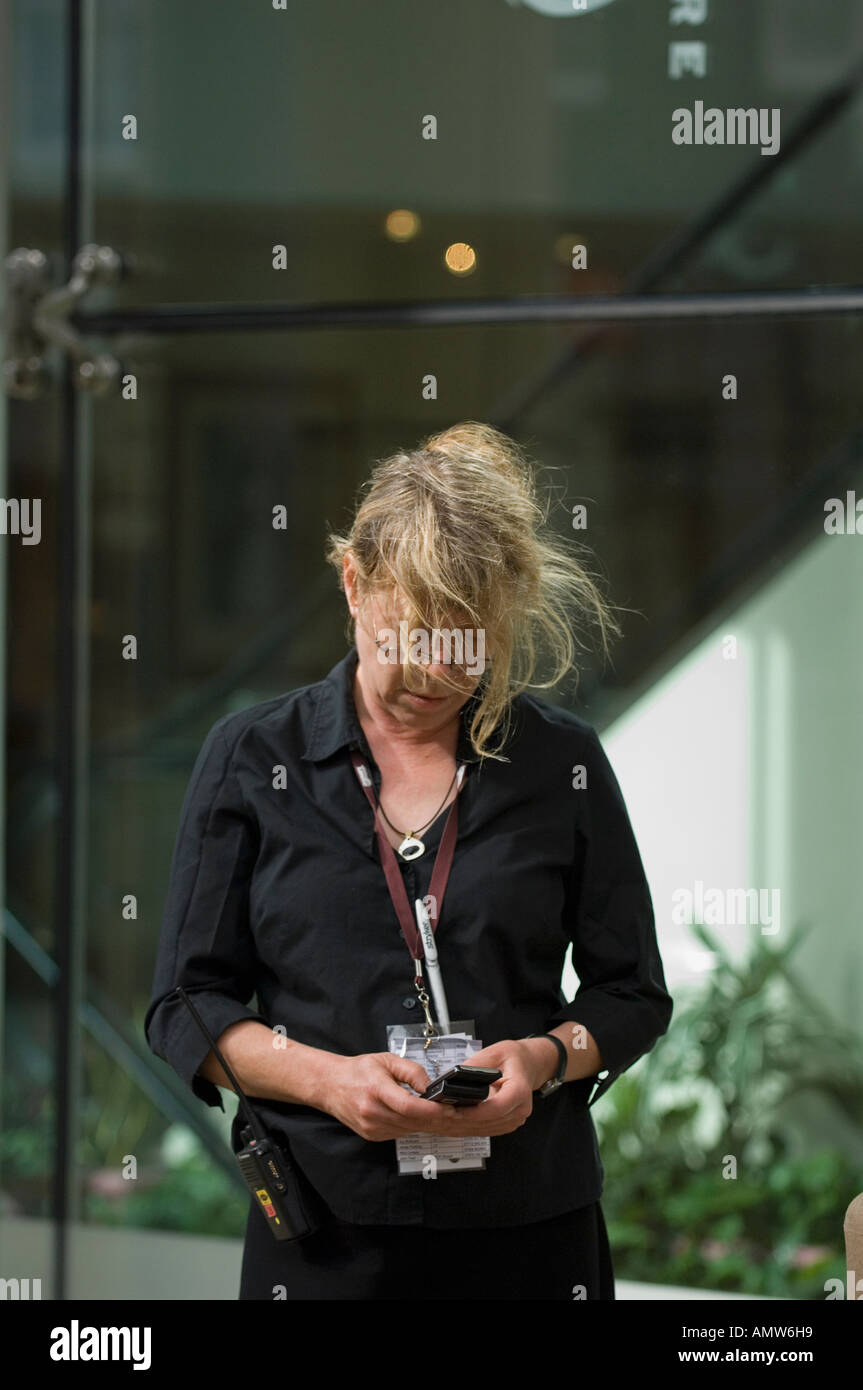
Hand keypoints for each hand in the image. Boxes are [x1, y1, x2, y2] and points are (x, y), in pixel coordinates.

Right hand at [322, 1041, 541, 1142]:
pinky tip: (433, 1121)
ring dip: (433, 1125)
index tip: (453, 1107)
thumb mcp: (385, 1060)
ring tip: (455, 1117)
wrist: (329, 1086)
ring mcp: (374, 1129)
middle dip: (442, 1119)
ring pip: (411, 1130)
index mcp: (376, 1092)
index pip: (411, 1106)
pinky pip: (403, 1133)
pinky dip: (419, 1127)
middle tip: (465, 1115)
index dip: (434, 1110)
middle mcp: (374, 1114)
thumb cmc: (358, 1070)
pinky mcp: (374, 1136)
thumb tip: (431, 1085)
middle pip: (415, 1122)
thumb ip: (411, 1071)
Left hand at [412, 1038, 544, 1138]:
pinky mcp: (505, 1124)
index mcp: (520, 1090)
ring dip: (461, 1127)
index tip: (455, 1110)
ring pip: (483, 1130)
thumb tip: (453, 1076)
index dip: (475, 1112)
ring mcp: (514, 1120)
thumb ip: (475, 1064)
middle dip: (460, 1120)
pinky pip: (484, 1131)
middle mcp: (520, 1109)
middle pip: (487, 1122)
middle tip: (437, 1115)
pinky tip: (449, 1124)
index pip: (497, 1107)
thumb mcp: (495, 1052)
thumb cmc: (514, 1058)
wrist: (528, 1065)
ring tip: (438, 1120)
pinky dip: (466, 1128)